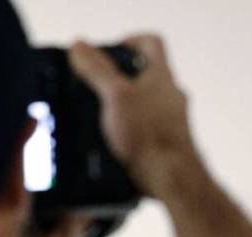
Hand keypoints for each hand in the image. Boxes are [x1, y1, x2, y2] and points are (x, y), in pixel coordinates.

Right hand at [68, 34, 196, 199]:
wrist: (171, 180)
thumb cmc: (151, 137)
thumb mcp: (115, 97)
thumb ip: (97, 69)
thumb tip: (79, 46)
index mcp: (163, 77)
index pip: (152, 43)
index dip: (130, 41)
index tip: (110, 52)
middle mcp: (172, 96)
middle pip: (146, 74)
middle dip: (119, 77)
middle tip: (97, 85)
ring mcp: (172, 121)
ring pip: (145, 103)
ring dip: (123, 105)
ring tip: (99, 114)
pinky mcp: (166, 143)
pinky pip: (146, 128)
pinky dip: (129, 129)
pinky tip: (112, 140)